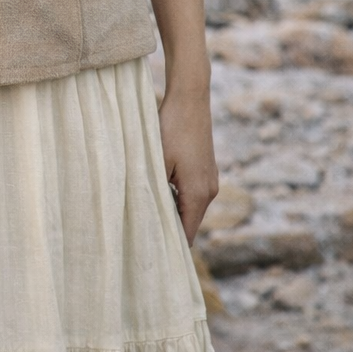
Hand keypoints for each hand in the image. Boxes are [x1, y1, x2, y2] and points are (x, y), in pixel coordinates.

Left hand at [157, 85, 218, 245]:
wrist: (190, 98)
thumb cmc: (171, 129)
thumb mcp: (157, 161)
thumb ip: (154, 191)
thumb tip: (146, 215)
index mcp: (198, 194)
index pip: (188, 233)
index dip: (170, 244)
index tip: (151, 252)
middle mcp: (209, 190)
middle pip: (190, 222)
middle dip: (169, 229)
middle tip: (143, 235)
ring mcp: (210, 179)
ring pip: (190, 206)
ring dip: (172, 210)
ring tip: (147, 212)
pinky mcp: (206, 168)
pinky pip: (192, 192)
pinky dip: (177, 196)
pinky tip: (158, 189)